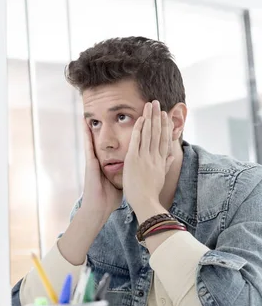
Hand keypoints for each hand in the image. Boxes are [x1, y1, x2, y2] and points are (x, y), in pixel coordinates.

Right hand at [81, 120, 122, 226]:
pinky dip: (86, 135)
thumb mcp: (123, 182)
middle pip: (105, 138)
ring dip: (93, 126)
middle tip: (107, 110)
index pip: (115, 144)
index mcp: (109, 163)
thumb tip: (140, 172)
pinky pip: (88, 145)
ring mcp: (94, 159)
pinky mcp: (90, 162)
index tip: (124, 120)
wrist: (99, 208)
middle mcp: (101, 158)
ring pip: (95, 138)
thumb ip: (129, 174)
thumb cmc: (110, 198)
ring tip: (91, 112)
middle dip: (106, 124)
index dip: (120, 132)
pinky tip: (84, 125)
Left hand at [123, 101, 173, 222]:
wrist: (145, 202)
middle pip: (157, 132)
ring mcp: (145, 157)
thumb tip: (172, 156)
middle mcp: (154, 156)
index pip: (164, 139)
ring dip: (149, 117)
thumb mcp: (161, 177)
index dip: (165, 125)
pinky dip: (139, 129)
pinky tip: (140, 119)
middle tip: (157, 103)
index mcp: (161, 161)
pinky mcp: (134, 159)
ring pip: (149, 133)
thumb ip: (166, 165)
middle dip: (157, 116)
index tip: (165, 114)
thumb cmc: (150, 193)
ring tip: (150, 105)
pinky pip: (137, 140)